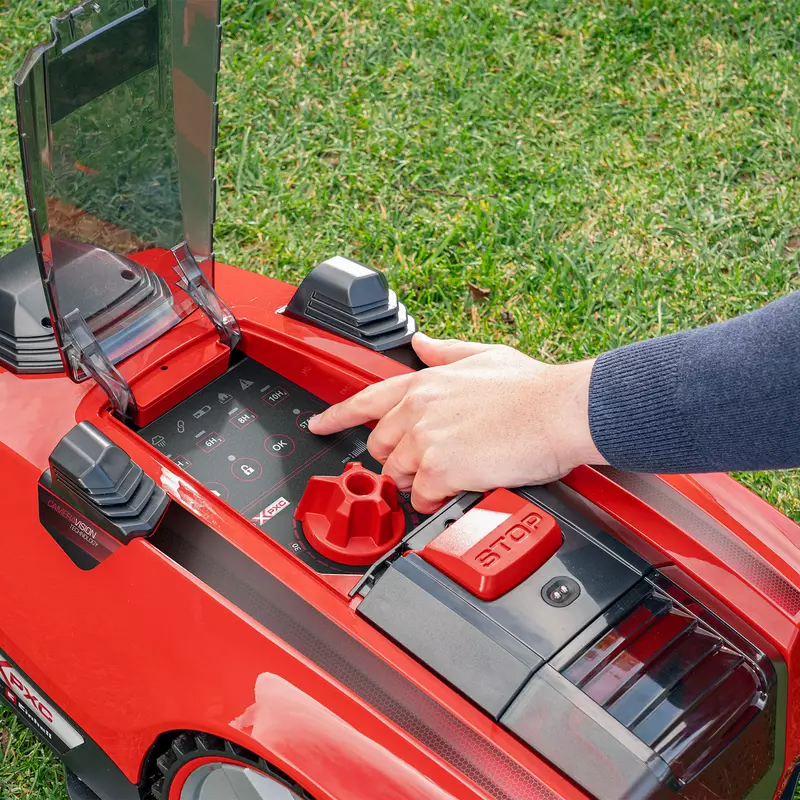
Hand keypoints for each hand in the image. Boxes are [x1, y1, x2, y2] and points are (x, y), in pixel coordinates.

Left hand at [308, 334, 605, 512]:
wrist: (560, 411)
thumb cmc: (532, 388)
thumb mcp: (485, 355)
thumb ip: (445, 352)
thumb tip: (421, 344)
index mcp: (424, 383)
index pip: (365, 399)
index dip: (336, 415)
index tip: (319, 424)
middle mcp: (417, 409)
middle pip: (380, 446)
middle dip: (398, 458)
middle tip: (429, 462)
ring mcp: (425, 439)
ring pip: (398, 475)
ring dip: (419, 481)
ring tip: (454, 473)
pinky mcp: (440, 469)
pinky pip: (422, 497)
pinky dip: (436, 500)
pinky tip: (458, 489)